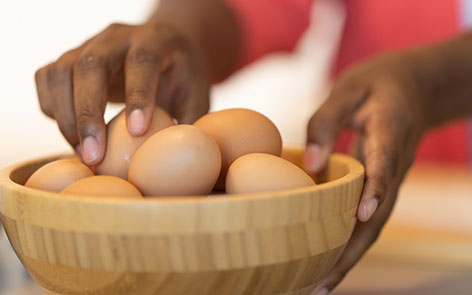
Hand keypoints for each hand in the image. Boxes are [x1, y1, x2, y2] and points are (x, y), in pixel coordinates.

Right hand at [35, 22, 209, 164]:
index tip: (137, 131)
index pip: (142, 62)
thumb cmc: (181, 78)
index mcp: (155, 41)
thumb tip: (175, 158)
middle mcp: (117, 37)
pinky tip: (71, 133)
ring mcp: (88, 44)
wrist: (162, 49)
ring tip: (82, 153)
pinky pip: (47, 79)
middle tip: (93, 156)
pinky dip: (51, 108)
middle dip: (88, 113)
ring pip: (62, 72)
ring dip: (66, 117)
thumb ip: (188, 122)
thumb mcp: (196, 96)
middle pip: (91, 65)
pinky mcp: (69, 58)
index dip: (138, 95)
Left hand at [303, 53, 428, 293]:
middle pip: (380, 213)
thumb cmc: (375, 84)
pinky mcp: (385, 185)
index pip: (386, 163)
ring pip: (376, 223)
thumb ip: (326, 122)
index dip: (377, 189)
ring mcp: (393, 178)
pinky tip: (329, 259)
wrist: (415, 86)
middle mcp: (397, 162)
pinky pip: (370, 217)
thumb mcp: (348, 89)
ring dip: (350, 255)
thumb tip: (310, 166)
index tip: (362, 215)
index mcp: (391, 130)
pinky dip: (351, 241)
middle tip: (321, 282)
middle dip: (352, 249)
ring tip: (319, 286)